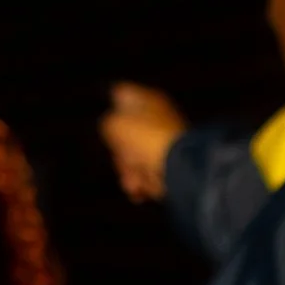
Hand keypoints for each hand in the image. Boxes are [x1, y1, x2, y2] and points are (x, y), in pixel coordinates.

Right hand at [99, 83, 186, 202]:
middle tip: (120, 161)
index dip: (109, 107)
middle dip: (118, 152)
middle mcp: (158, 117)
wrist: (180, 168)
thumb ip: (106, 123)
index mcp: (148, 99)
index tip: (105, 125)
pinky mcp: (173, 164)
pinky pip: (149, 171)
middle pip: (126, 132)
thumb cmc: (144, 138)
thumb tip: (112, 129)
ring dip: (129, 171)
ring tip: (132, 183)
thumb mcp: (113, 124)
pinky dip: (142, 182)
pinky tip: (140, 189)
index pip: (121, 94)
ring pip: (136, 155)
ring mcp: (166, 141)